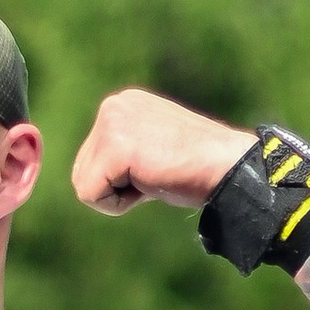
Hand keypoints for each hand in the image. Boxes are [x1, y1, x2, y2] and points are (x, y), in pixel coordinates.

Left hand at [71, 87, 253, 215]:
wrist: (227, 167)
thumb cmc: (198, 167)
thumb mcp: (153, 149)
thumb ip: (126, 152)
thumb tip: (100, 175)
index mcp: (122, 105)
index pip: (92, 160)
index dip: (121, 181)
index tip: (157, 169)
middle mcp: (113, 106)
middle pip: (82, 171)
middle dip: (116, 188)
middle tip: (155, 175)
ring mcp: (112, 123)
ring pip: (84, 184)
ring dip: (118, 195)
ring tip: (153, 178)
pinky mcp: (114, 146)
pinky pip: (91, 194)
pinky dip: (118, 204)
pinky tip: (149, 184)